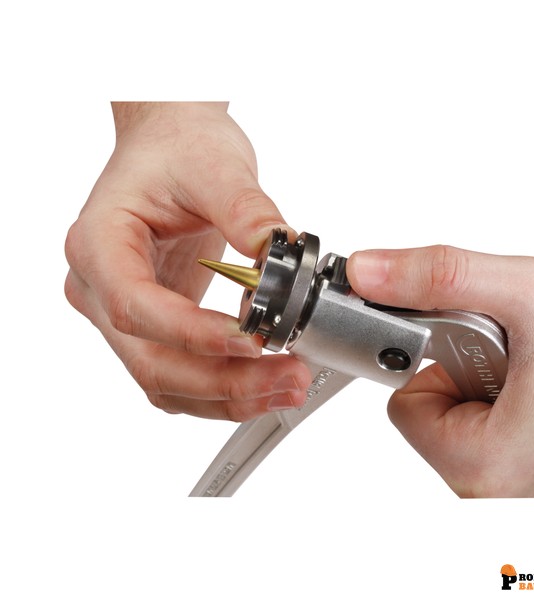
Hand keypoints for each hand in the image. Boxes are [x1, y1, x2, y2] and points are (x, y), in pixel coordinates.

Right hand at [65, 102, 310, 420]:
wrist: (173, 146)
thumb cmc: (178, 148)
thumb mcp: (216, 166)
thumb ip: (247, 211)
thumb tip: (283, 255)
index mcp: (98, 245)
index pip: (137, 309)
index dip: (195, 334)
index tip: (254, 340)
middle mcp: (101, 288)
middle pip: (152, 363)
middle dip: (225, 382)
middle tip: (288, 378)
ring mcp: (125, 313)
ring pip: (167, 382)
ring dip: (229, 396)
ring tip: (287, 387)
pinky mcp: (156, 325)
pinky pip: (182, 374)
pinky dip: (223, 388)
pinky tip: (265, 380)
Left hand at [347, 245, 533, 496]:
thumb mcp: (529, 295)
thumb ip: (438, 277)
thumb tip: (369, 271)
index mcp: (486, 468)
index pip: (402, 406)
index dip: (434, 363)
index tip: (472, 343)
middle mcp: (501, 499)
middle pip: (435, 417)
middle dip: (470, 376)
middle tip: (525, 358)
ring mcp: (525, 499)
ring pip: (470, 425)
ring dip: (498, 390)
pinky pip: (502, 437)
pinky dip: (520, 408)